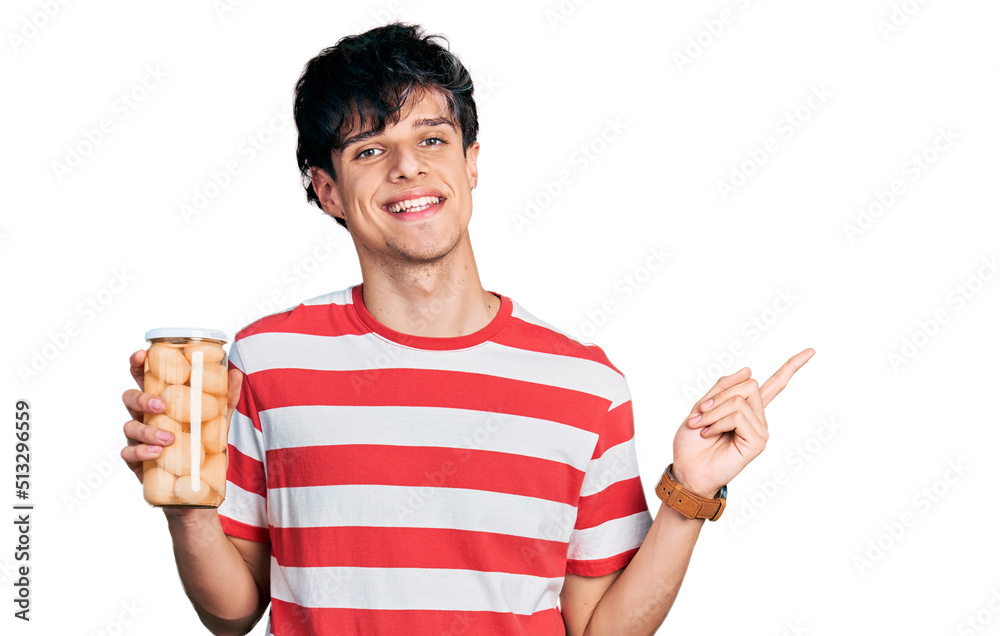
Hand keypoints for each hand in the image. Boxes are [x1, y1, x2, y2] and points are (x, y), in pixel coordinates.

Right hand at [120, 349, 242, 484]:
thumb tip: (237, 373)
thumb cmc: (202, 444)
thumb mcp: (218, 419)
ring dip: (147, 430)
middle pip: (130, 398)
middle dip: (142, 398)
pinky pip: (129, 453)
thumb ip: (226, 397)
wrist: (198, 484)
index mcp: (160, 400)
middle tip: (161, 405)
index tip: (142, 354)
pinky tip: (157, 453)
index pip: (143, 377)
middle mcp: (145, 416)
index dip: (137, 363)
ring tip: (169, 438)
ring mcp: (138, 438)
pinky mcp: (137, 461)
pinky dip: (141, 452)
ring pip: (129, 426)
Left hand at [671, 348, 814, 497]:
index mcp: (746, 409)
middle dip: (718, 397)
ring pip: (740, 400)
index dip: (792, 367)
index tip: (811, 351)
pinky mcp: (758, 442)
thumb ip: (723, 388)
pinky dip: (718, 422)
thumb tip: (749, 371)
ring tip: (702, 427)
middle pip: (749, 385)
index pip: (774, 385)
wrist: (686, 468)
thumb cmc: (692, 442)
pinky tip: (710, 434)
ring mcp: (760, 430)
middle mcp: (758, 418)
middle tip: (699, 415)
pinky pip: (739, 416)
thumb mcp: (702, 407)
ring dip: (713, 411)